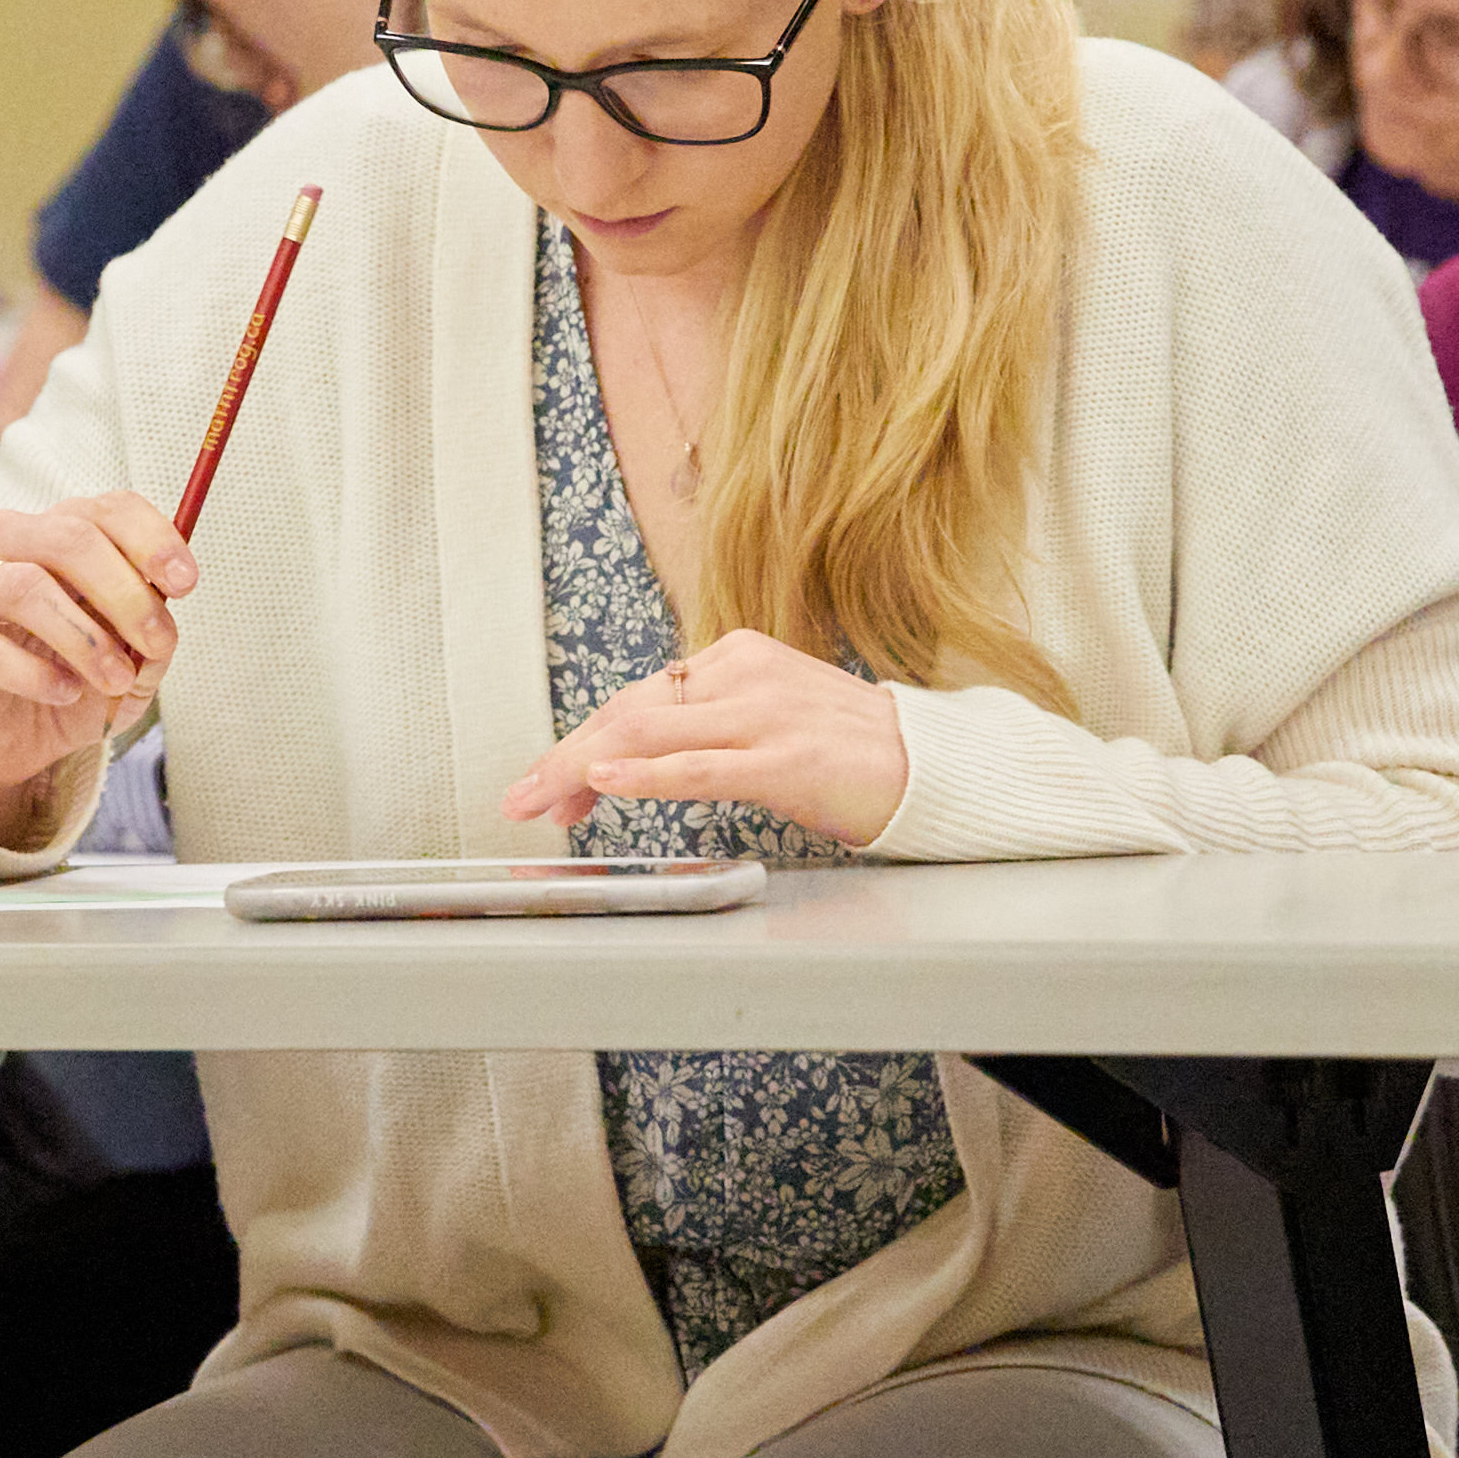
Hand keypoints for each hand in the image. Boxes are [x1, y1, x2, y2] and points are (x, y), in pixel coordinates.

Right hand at [0, 494, 190, 837]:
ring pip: (25, 585)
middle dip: (125, 591)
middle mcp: (9, 545)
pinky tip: (64, 692)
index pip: (108, 509)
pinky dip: (35, 673)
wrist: (5, 743)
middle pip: (69, 536)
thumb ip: (150, 641)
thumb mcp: (130, 665)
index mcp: (61, 534)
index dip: (151, 539)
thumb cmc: (69, 683)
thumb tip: (164, 625)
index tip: (184, 583)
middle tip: (156, 641)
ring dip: (85, 637)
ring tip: (116, 678)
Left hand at [505, 631, 906, 848]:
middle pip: (629, 710)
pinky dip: (647, 773)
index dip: (582, 741)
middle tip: (522, 797)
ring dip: (583, 768)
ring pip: (652, 732)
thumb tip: (636, 758)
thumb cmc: (853, 753)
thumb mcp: (768, 722)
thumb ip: (708, 730)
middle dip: (565, 757)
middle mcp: (744, 674)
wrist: (935, 765)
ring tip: (542, 798)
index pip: (638, 697)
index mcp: (736, 659)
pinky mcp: (790, 757)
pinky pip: (702, 765)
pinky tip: (608, 779)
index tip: (548, 780)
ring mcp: (767, 714)